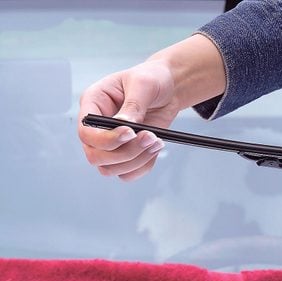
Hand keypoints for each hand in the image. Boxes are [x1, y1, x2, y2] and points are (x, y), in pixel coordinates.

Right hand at [77, 34, 225, 180]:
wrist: (168, 87)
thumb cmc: (151, 78)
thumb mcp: (143, 84)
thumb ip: (133, 105)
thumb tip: (124, 124)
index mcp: (93, 104)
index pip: (86, 132)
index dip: (106, 139)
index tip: (130, 133)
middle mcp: (98, 127)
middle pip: (96, 156)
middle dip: (125, 153)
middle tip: (150, 137)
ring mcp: (111, 143)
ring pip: (111, 169)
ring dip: (136, 160)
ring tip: (157, 141)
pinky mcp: (127, 153)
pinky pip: (128, 173)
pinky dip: (143, 166)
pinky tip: (156, 147)